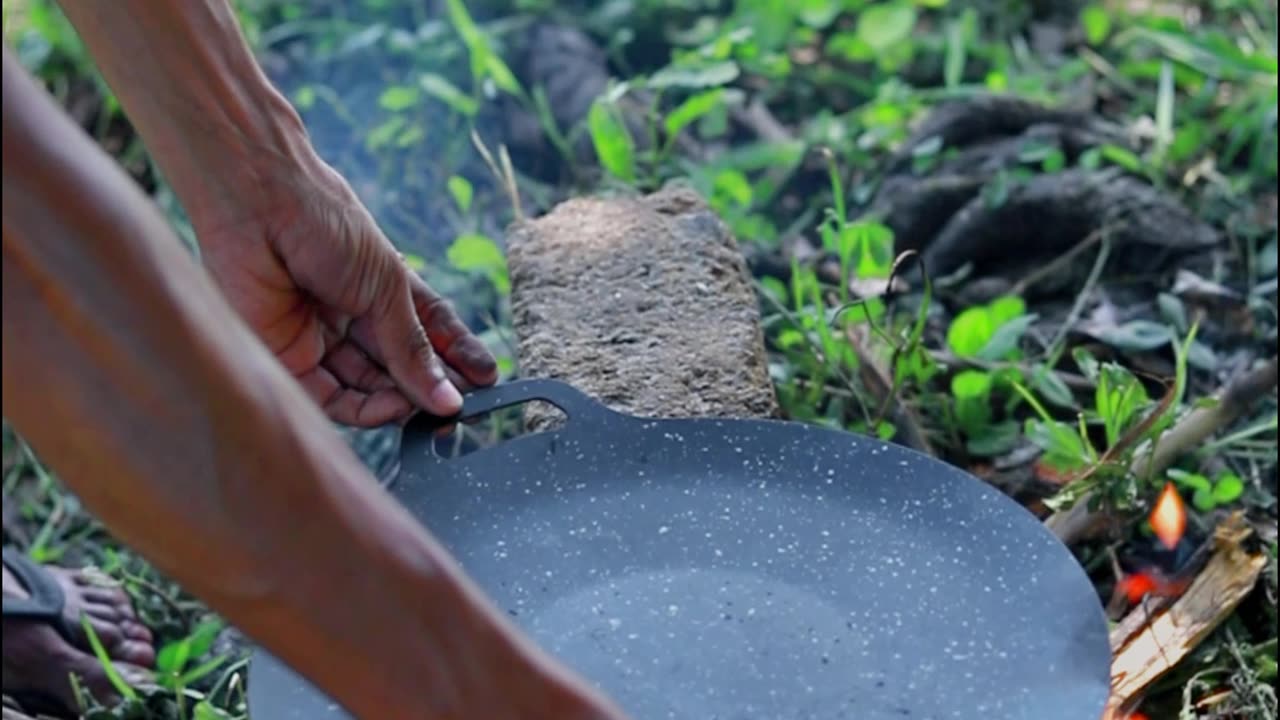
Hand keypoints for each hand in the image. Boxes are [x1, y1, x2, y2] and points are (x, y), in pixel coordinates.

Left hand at [193, 154, 496, 426]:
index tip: (485, 379)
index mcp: (380, 289)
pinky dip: (366, 409)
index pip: (426, 333)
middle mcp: (351, 317)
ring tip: (432, 408)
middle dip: (430, 387)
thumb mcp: (387, 286)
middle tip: (460, 405)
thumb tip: (448, 395)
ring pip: (367, 388)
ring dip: (402, 402)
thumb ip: (413, 347)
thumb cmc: (327, 223)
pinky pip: (331, 398)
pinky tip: (394, 407)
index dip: (455, 357)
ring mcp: (319, 339)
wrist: (260, 202)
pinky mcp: (287, 358)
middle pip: (397, 366)